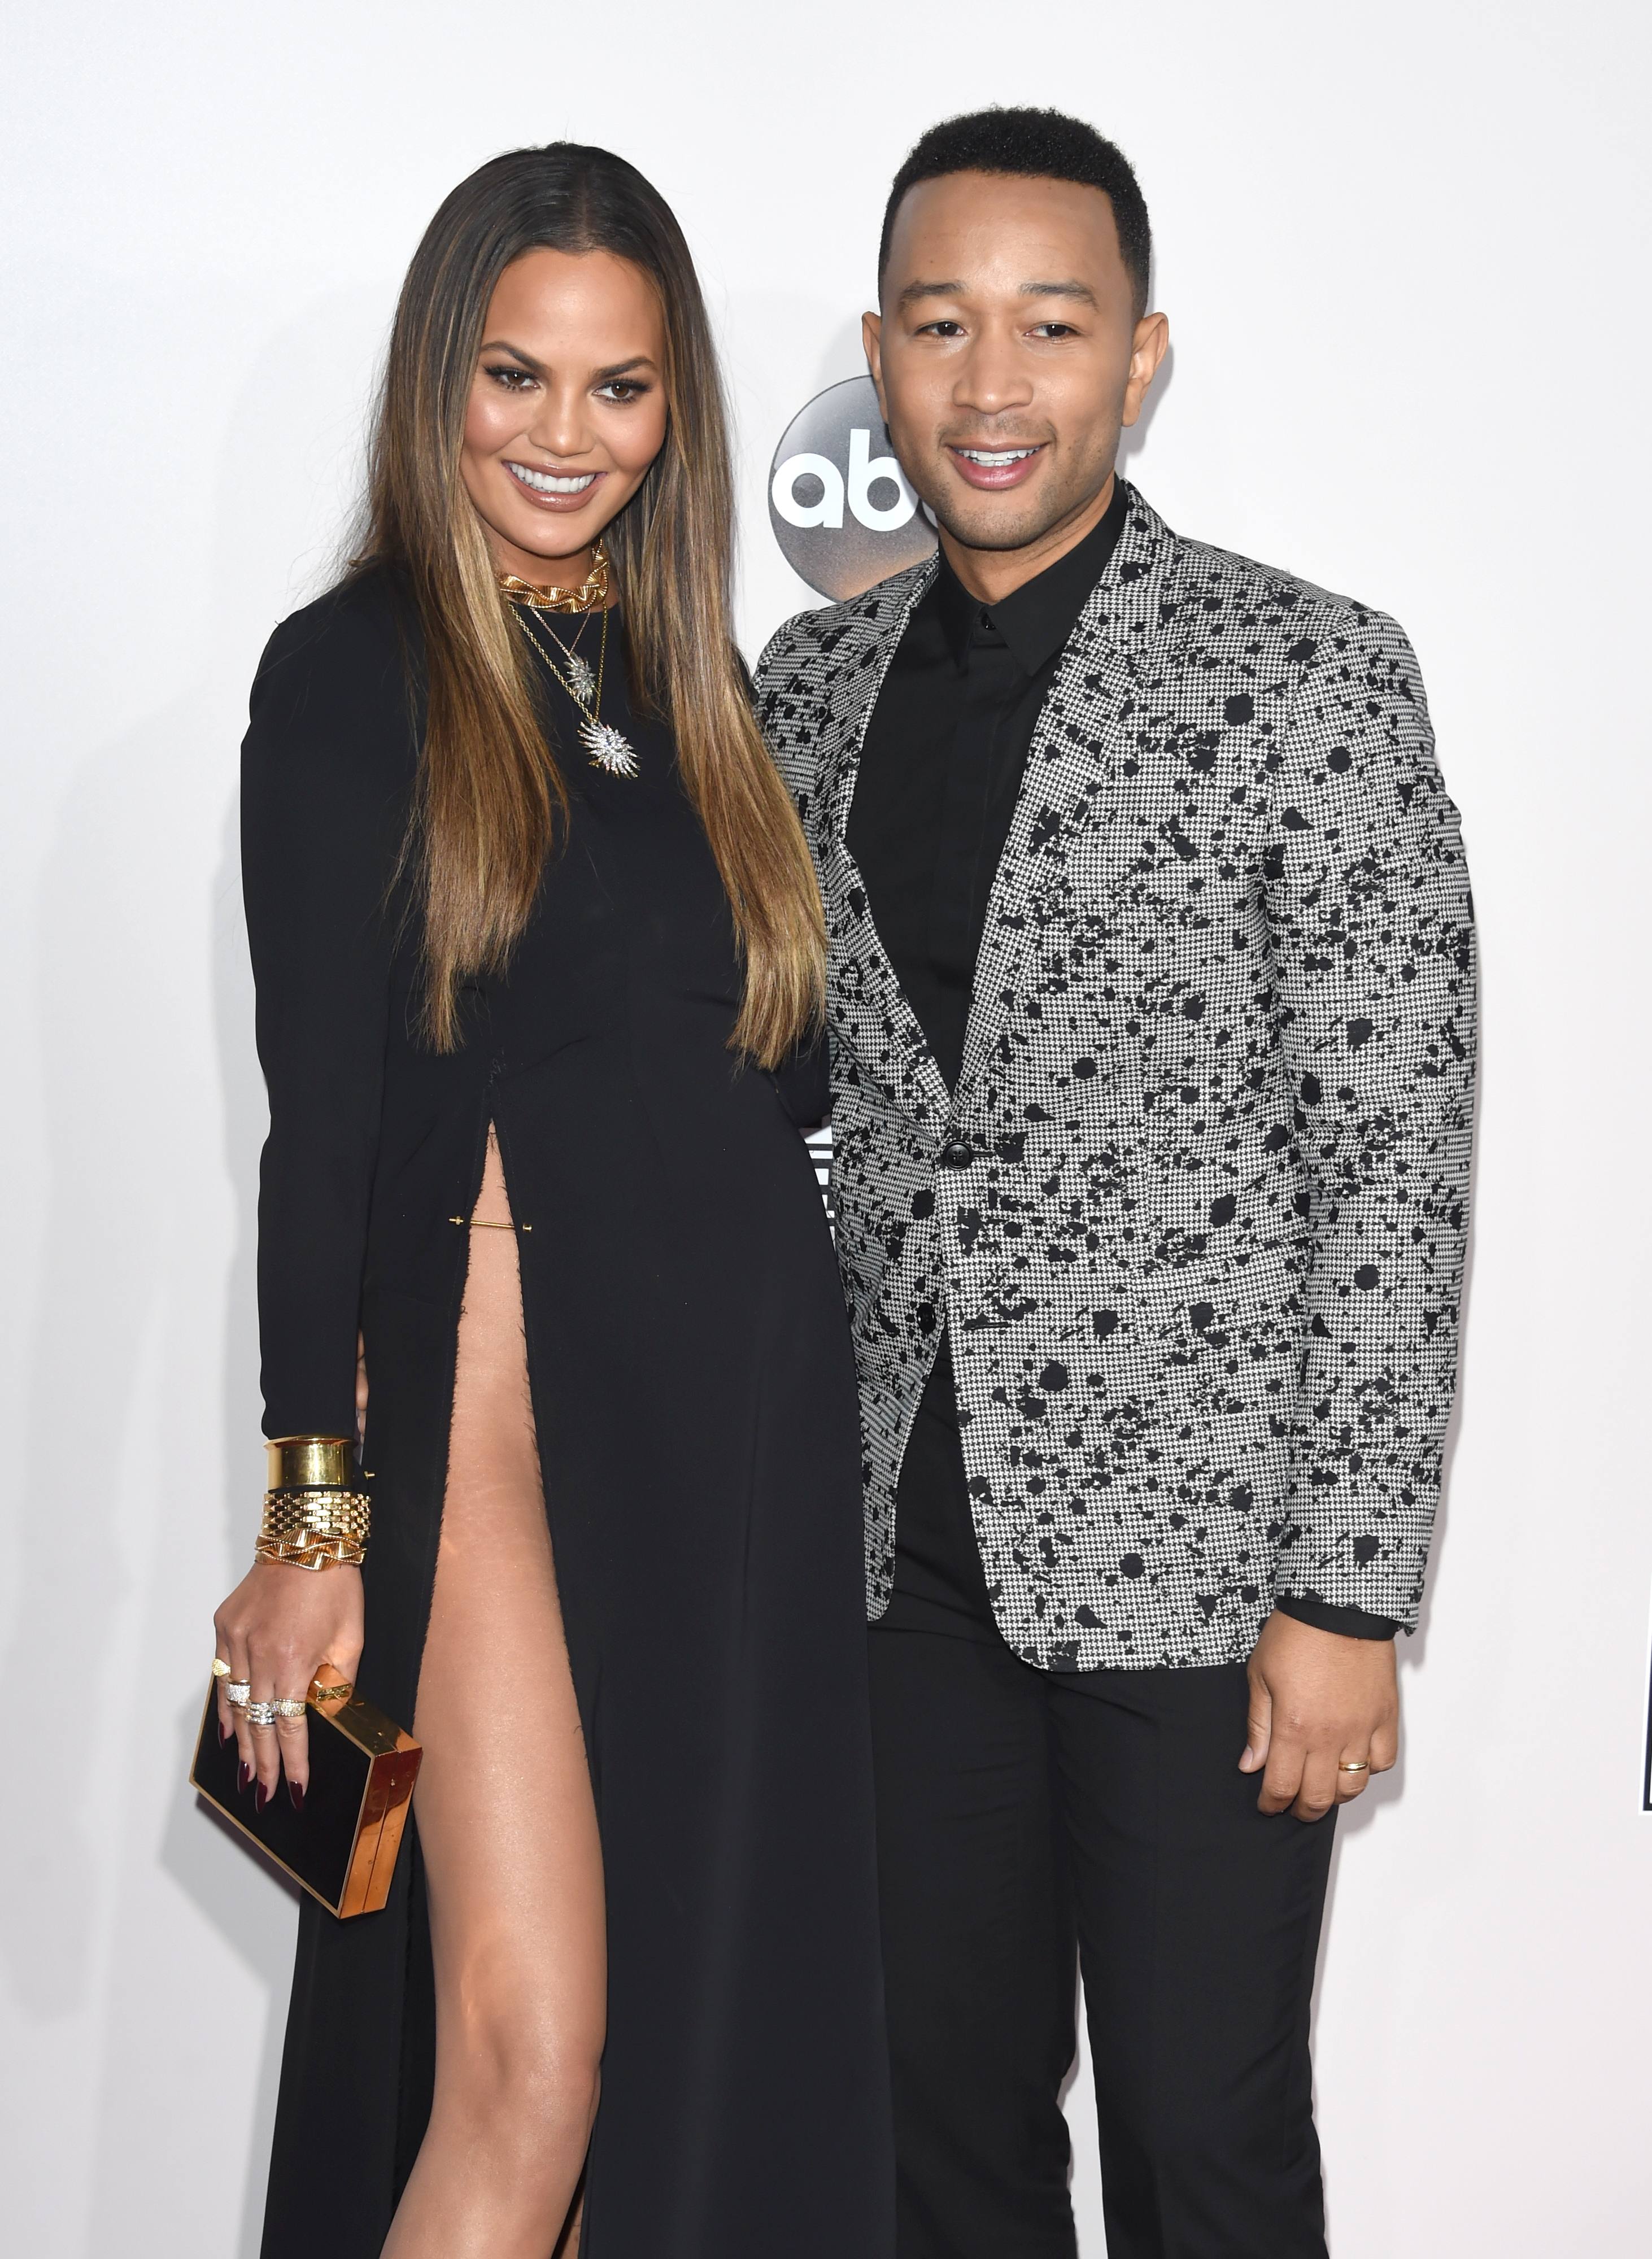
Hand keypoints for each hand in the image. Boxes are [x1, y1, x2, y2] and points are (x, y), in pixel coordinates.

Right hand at [213, 1560, 363, 1809]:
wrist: (307, 1538)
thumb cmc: (335, 1585)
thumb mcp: (351, 1640)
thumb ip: (337, 1684)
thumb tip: (326, 1719)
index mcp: (293, 1660)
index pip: (291, 1726)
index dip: (292, 1762)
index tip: (292, 1789)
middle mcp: (258, 1654)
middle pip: (258, 1723)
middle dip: (262, 1764)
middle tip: (263, 1795)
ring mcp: (236, 1639)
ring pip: (235, 1704)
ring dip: (241, 1742)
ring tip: (246, 1774)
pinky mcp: (225, 1626)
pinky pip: (222, 1675)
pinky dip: (226, 1705)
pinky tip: (228, 1731)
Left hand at [1239, 1609, 1397, 1820]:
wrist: (1338, 1605)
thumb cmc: (1296, 1634)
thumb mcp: (1260, 1676)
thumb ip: (1258, 1727)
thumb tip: (1251, 1766)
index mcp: (1294, 1726)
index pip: (1282, 1786)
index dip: (1272, 1804)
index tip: (1267, 1805)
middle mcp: (1331, 1735)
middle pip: (1319, 1797)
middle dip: (1302, 1810)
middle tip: (1293, 1807)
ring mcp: (1362, 1728)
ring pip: (1354, 1787)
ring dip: (1335, 1796)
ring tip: (1322, 1788)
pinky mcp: (1385, 1716)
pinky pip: (1383, 1761)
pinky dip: (1369, 1769)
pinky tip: (1353, 1761)